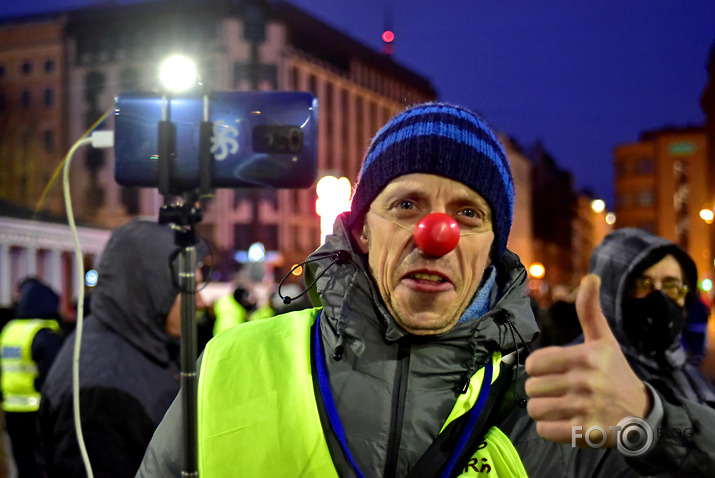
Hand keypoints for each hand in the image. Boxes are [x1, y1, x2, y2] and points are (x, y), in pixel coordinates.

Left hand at [524, 274, 651, 446]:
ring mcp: (585, 408)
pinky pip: (544, 431)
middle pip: (531, 388)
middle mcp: (585, 382)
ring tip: (561, 407)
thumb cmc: (615, 373)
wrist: (642, 414)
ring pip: (535, 410)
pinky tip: (565, 422)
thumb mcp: (604, 340)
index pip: (533, 363)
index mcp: (585, 356)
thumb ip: (590, 310)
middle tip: (559, 391)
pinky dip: (550, 429)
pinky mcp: (584, 433)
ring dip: (543, 411)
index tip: (552, 371)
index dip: (538, 369)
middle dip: (540, 391)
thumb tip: (590, 276)